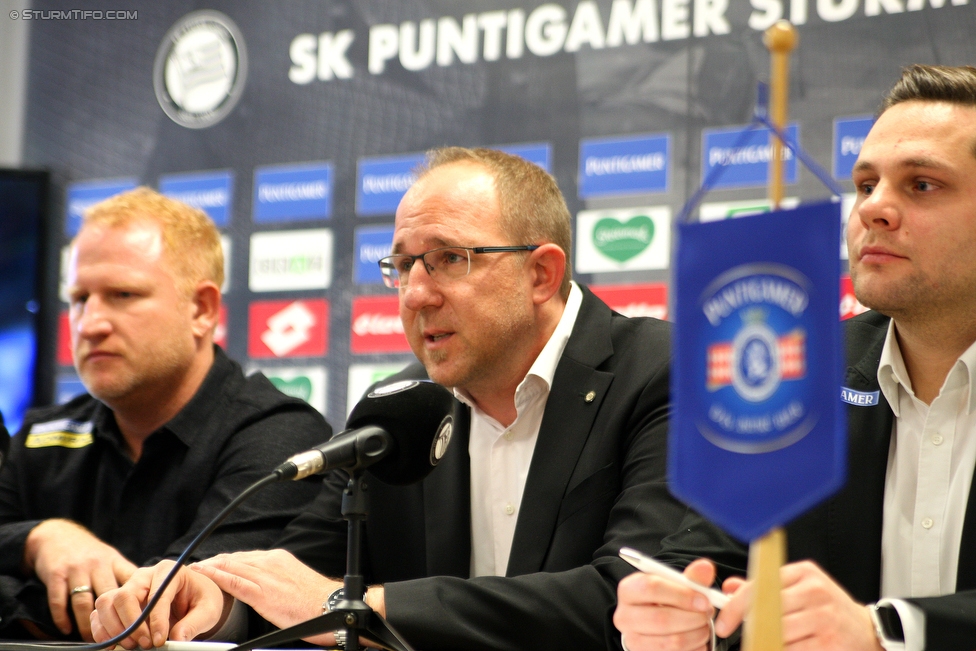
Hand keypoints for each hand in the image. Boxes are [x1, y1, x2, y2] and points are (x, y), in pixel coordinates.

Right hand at [24, 519, 136, 639]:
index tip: (146, 625)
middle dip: (116, 621)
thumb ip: (126, 577)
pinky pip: (59, 601)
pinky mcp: (56, 575)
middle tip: (121, 640)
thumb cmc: (90, 553)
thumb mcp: (112, 559)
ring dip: (88, 625)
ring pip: (84, 603)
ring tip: (93, 640)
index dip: (140, 604)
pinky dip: (62, 618)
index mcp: (115, 562)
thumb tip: (148, 599)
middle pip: (110, 597)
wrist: (57, 535)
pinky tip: (67, 630)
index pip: (133, 584)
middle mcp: (98, 565)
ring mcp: (76, 569)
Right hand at [91, 560, 228, 648]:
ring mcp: (128, 587)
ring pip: (106, 603)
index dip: (156, 620)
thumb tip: (177, 639)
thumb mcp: (208, 609)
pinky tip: (113, 644)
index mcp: (168, 571)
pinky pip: (99, 614)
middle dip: (132, 625)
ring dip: (115, 628)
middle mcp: (144, 576)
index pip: (156, 594)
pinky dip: (101, 631)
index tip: (159, 640)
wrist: (195, 598)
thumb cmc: (202, 599)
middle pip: (124, 596)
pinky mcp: (118, 602)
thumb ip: (194, 623)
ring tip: (132, 645)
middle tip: (145, 644)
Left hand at [191, 549, 339, 645]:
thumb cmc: (318, 601)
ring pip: (231, 565)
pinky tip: (204, 573)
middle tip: (198, 566)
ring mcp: (266, 576)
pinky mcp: (263, 593)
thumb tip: (268, 588)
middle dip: (214, 561)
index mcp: (279, 559)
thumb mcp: (296, 582)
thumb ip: (279, 580)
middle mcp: (271, 562)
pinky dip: (216, 576)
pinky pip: (234, 581)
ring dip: (210, 566)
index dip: (226, 560)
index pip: (246, 557)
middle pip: (235, 558)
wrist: (331, 606)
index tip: (214, 564)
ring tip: (195, 569)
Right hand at [614, 558, 723, 650]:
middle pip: (661, 618)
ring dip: (697, 634)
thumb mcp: (675, 586)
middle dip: (692, 617)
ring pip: (671, 642)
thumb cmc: (665, 601)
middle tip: (707, 614)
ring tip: (705, 626)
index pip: (651, 587)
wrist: (655, 625)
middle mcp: (625, 616)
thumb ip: (691, 577)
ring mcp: (633, 640)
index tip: (704, 600)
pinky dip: (695, 648)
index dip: (681, 594)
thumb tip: (705, 567)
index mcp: (629, 590)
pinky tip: (698, 639)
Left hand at [714, 560, 882, 650]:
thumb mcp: (798, 588)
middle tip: (744, 638)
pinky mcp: (830, 644)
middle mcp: (815, 592)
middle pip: (766, 613)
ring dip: (766, 644)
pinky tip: (781, 649)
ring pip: (778, 635)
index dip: (736, 608)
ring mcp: (825, 619)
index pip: (759, 587)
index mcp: (803, 573)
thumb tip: (729, 589)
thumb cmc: (826, 608)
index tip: (724, 624)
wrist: (865, 631)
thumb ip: (763, 588)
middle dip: (750, 629)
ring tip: (765, 644)